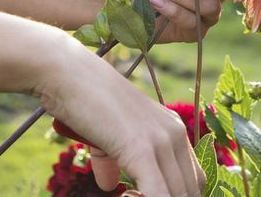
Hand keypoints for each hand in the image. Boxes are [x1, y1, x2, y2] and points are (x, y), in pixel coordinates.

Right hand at [39, 39, 205, 195]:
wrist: (67, 75)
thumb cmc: (83, 102)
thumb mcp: (106, 136)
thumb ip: (113, 161)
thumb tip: (110, 186)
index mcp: (173, 130)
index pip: (192, 180)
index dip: (174, 196)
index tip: (136, 195)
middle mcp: (175, 134)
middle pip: (190, 191)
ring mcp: (162, 142)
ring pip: (179, 196)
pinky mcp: (143, 151)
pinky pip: (160, 196)